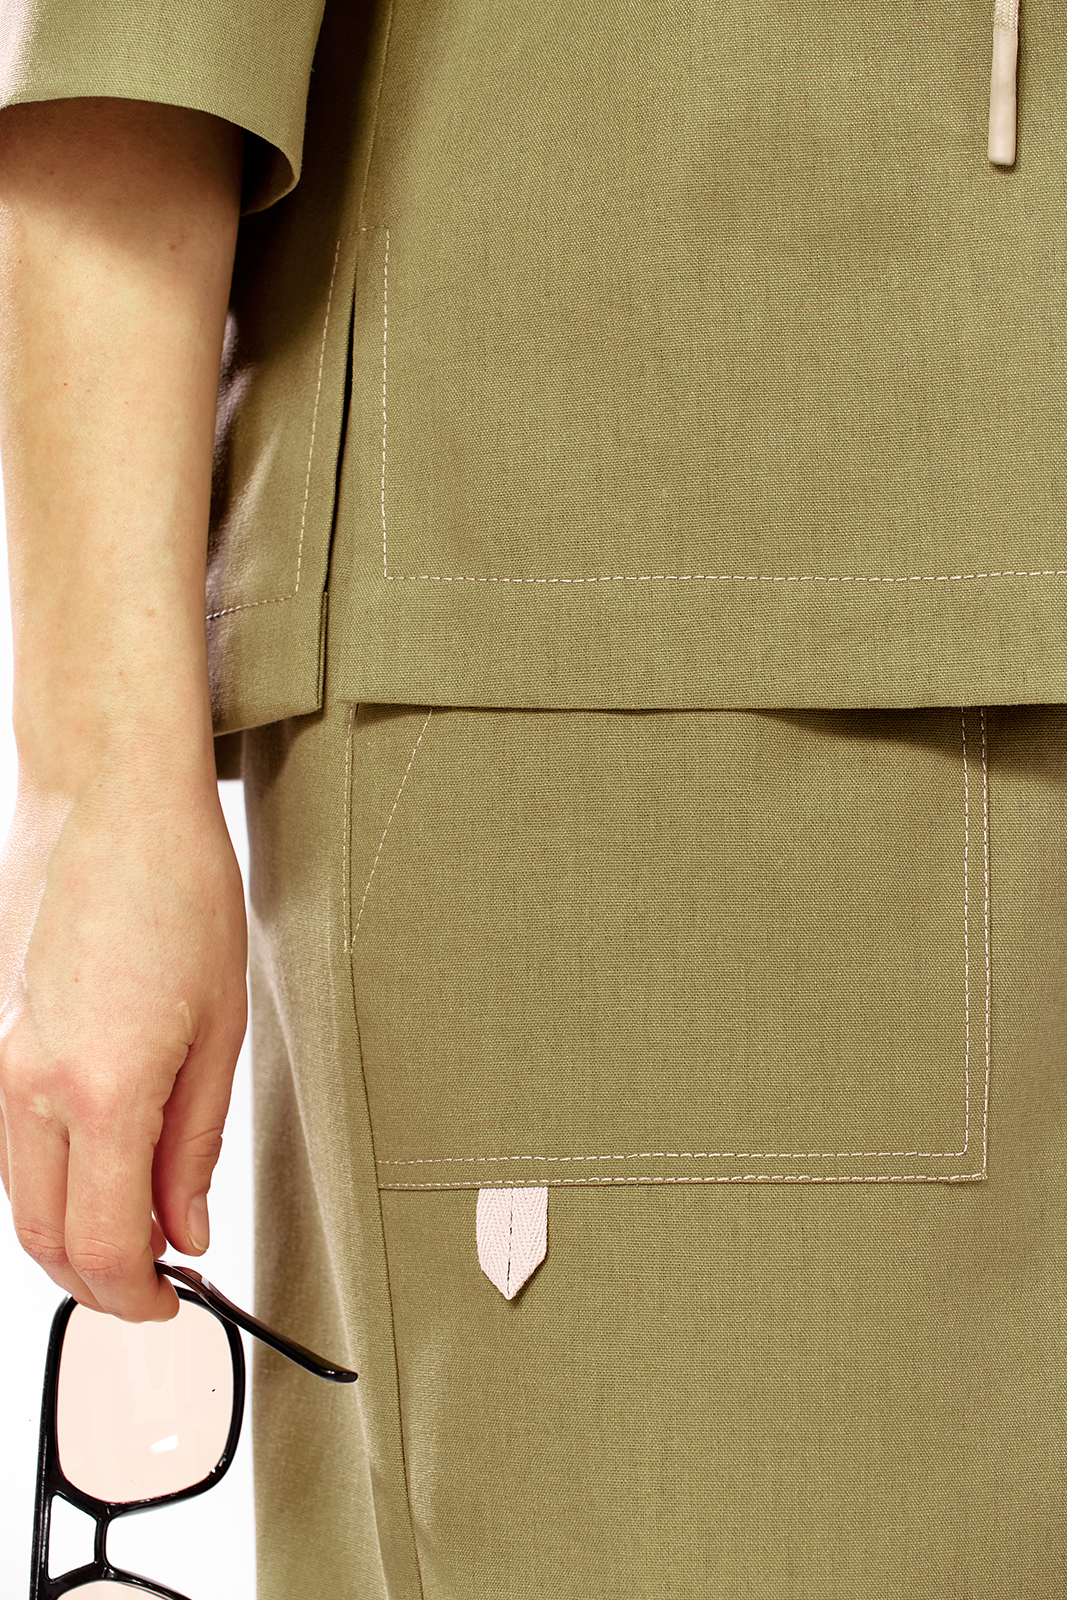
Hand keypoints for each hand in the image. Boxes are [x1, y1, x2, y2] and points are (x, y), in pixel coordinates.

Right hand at [0, 767, 246, 1320]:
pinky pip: (9, 1137)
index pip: (103, 1245)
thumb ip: (195, 1144)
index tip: (172, 1302)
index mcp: (100, 1090)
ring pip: (18, 1191)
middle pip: (42, 1235)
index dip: (138, 1297)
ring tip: (140, 1217)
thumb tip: (185, 1227)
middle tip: (156, 1279)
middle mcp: (28, 1084)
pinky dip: (51, 1171)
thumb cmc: (178, 891)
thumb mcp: (220, 1028)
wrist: (110, 801)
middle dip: (98, 1279)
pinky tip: (102, 1154)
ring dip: (71, 1227)